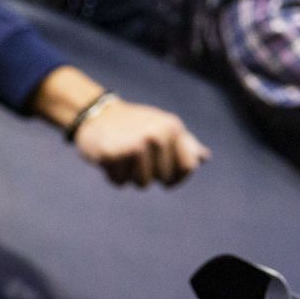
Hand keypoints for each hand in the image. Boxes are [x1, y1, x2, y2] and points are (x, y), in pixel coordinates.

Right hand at [71, 97, 209, 188]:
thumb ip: (184, 143)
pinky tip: (110, 159)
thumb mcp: (162, 128)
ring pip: (142, 184)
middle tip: (136, 157)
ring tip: (123, 157)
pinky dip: (113, 176)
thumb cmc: (133, 124)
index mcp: (172, 128)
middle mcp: (156, 135)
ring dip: (131, 176)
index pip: (187, 167)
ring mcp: (134, 145)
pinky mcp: (112, 154)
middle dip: (150, 174)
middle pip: (164, 179)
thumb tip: (204, 158)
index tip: (166, 177)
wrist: (95, 114)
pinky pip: (120, 182)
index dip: (177, 177)